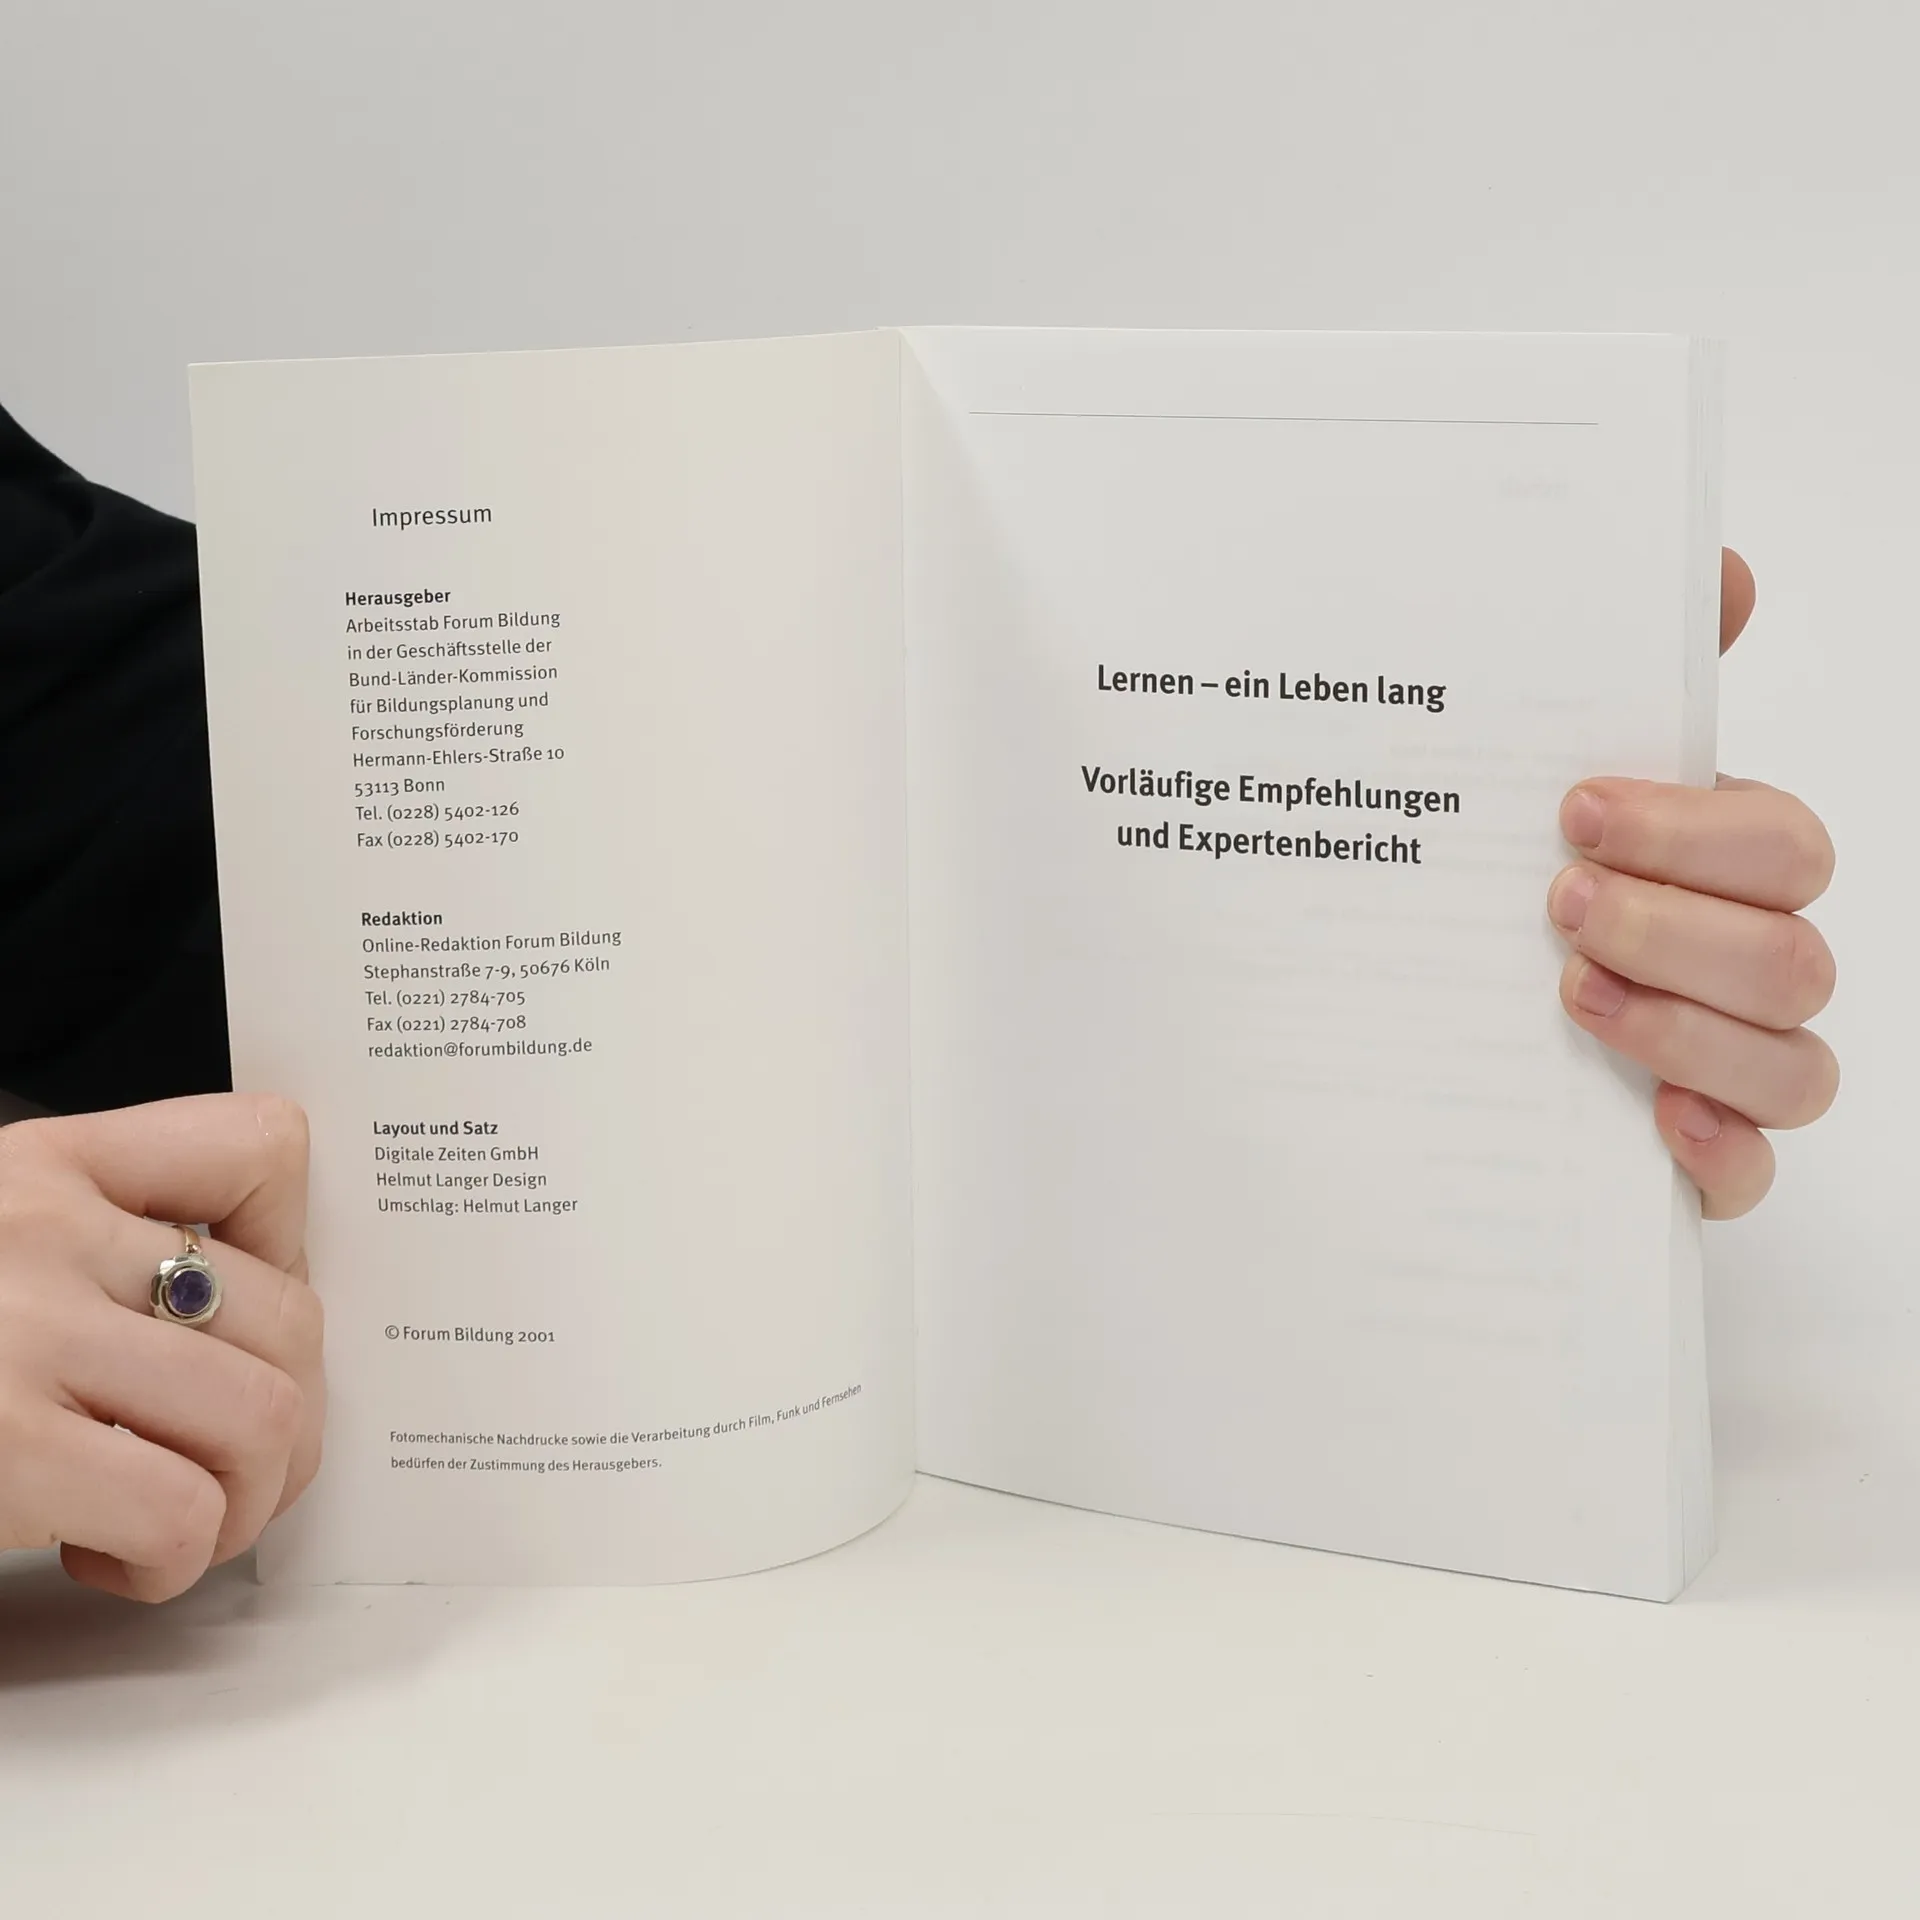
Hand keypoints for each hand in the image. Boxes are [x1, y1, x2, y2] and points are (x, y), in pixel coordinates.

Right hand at [0, 1093, 321, 1600]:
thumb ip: (91, 1250)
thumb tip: (248, 1322)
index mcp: (39, 1165)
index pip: (258, 1146)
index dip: (294, 1245)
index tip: (252, 1319)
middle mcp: (41, 1233)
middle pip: (290, 1313)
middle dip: (290, 1419)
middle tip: (231, 1470)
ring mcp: (23, 1337)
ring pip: (261, 1413)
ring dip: (247, 1499)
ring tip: (180, 1522)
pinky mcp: (3, 1452)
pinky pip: (182, 1510)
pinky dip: (174, 1559)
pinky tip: (110, 1558)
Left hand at [1549, 550, 1836, 1218]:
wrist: (1394, 1023)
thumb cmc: (1483, 889)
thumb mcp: (1512, 779)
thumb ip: (1613, 681)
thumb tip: (1720, 570)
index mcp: (1711, 868)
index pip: (1779, 841)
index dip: (1695, 829)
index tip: (1573, 811)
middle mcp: (1740, 963)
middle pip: (1791, 951)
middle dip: (1676, 926)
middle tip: (1558, 906)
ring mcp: (1729, 1068)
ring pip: (1795, 1061)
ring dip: (1684, 1026)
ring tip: (1567, 998)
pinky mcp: (1697, 1161)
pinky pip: (1755, 1172)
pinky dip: (1718, 1151)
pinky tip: (1652, 1121)